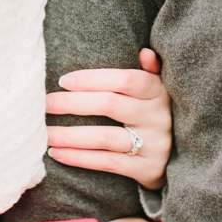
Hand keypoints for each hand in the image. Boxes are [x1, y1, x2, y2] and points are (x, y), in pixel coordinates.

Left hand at [45, 49, 170, 189]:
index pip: (125, 79)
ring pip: (104, 137)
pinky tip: (55, 153)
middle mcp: (158, 117)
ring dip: (69, 135)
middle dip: (71, 103)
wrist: (177, 158)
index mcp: (158, 91)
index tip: (62, 81)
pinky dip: (78, 157)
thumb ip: (148, 71)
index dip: (92, 79)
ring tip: (43, 133)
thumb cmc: (151, 114)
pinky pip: (107, 163)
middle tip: (44, 104)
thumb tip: (145, 52)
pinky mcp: (147, 169)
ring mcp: (155, 144)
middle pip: (109, 105)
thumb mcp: (155, 91)